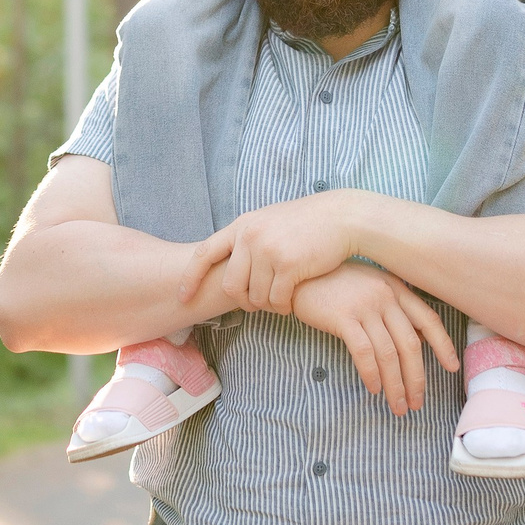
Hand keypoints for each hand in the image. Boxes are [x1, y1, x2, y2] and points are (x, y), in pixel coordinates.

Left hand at [178, 193, 361, 314]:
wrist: (342, 217)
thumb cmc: (307, 223)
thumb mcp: (269, 221)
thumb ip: (247, 239)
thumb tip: (227, 263)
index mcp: (242, 225)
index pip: (204, 253)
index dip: (190, 278)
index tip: (183, 297)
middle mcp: (250, 236)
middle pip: (230, 286)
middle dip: (243, 301)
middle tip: (259, 304)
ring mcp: (267, 250)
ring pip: (255, 297)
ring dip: (267, 305)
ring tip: (280, 300)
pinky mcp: (288, 265)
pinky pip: (276, 300)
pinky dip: (283, 306)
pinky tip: (291, 301)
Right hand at [289, 264, 459, 416]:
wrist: (298, 272)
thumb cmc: (333, 282)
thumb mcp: (369, 286)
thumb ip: (391, 307)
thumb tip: (415, 339)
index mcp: (395, 288)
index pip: (427, 319)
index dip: (443, 345)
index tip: (452, 368)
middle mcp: (384, 296)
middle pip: (410, 344)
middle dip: (416, 379)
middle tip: (416, 403)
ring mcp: (364, 306)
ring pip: (389, 353)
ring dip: (395, 385)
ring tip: (397, 406)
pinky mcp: (343, 317)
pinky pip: (364, 352)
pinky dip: (371, 374)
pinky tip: (373, 389)